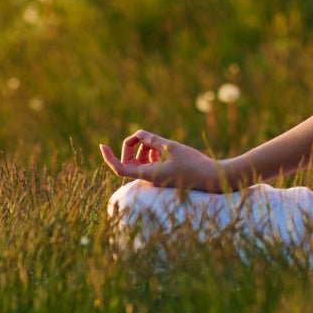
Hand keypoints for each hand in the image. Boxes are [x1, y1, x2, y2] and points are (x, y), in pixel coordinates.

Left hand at [99, 129, 225, 192]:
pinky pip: (149, 164)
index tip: (102, 145)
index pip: (119, 168)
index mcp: (147, 174)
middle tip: (141, 136)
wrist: (210, 178)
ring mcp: (156, 178)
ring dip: (142, 150)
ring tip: (154, 141)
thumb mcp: (171, 147)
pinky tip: (161, 147)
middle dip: (131, 148)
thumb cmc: (192, 163)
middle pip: (128, 163)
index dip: (109, 157)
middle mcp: (148, 178)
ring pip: (139, 163)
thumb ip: (153, 140)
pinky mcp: (164, 176)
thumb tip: (139, 134)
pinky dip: (151, 153)